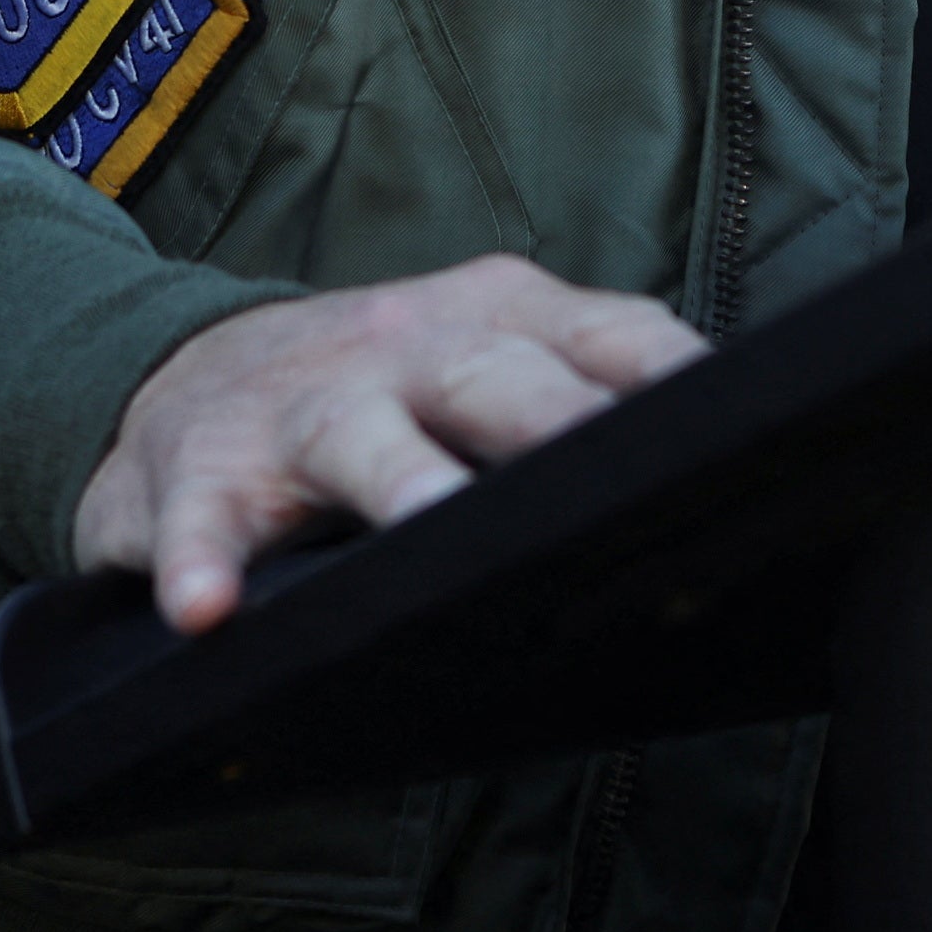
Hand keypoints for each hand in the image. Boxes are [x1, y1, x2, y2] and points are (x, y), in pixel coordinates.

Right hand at [73, 254, 705, 631]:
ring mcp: (306, 408)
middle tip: (610, 477)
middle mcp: (412, 351)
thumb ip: (597, 399)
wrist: (187, 372)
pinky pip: (199, 519)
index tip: (741, 429)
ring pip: (360, 441)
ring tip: (431, 527)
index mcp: (505, 323)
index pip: (612, 339)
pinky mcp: (201, 471)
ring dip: (400, 482)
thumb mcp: (495, 360)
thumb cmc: (389, 387)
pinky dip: (198, 561)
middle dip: (554, 421)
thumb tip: (743, 478)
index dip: (673, 382)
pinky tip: (208, 608)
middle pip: (495, 381)